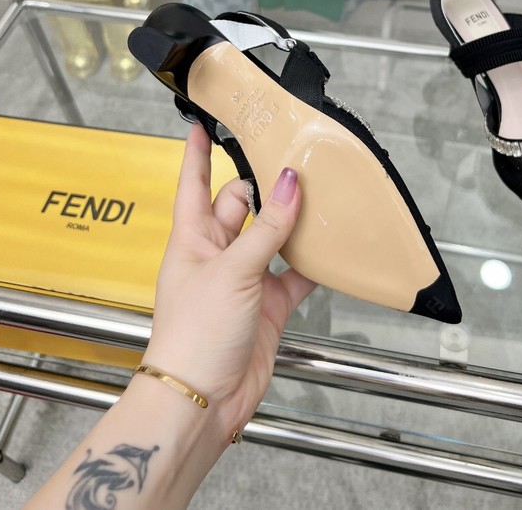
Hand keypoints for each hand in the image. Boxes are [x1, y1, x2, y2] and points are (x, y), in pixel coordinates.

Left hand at [144, 123, 315, 434]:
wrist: (203, 399)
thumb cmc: (194, 336)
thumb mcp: (232, 272)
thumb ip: (267, 229)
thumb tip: (289, 183)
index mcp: (192, 239)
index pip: (192, 182)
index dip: (196, 152)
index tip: (202, 122)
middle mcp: (216, 254)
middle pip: (241, 204)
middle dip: (263, 186)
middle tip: (291, 161)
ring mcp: (243, 279)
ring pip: (271, 236)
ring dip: (291, 222)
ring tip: (316, 196)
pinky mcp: (267, 304)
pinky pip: (294, 273)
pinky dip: (311, 262)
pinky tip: (329, 248)